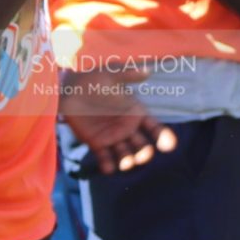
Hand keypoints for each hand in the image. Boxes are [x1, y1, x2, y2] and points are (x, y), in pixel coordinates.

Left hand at [59, 65, 178, 172]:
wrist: (69, 88)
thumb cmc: (93, 79)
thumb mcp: (111, 75)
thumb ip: (128, 75)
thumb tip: (147, 71)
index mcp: (135, 113)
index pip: (154, 128)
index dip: (163, 137)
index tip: (170, 145)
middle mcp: (127, 128)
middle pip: (142, 145)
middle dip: (145, 153)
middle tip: (144, 155)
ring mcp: (112, 137)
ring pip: (125, 154)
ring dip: (128, 161)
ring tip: (126, 164)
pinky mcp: (96, 143)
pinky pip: (104, 157)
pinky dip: (107, 165)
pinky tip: (108, 169)